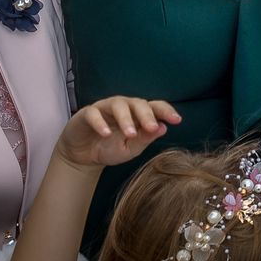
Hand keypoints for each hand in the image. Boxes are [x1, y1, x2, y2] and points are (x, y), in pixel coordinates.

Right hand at [52, 97, 180, 169]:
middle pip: (138, 103)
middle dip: (147, 115)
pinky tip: (106, 134)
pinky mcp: (87, 113)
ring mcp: (105, 108)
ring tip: (130, 133)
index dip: (166, 111)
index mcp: (138, 114)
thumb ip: (145, 139)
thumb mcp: (131, 149)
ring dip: (125, 118)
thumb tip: (163, 128)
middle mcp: (124, 107)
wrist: (83, 157)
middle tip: (152, 127)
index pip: (155, 107)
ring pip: (118, 104)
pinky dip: (100, 123)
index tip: (177, 120)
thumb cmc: (109, 149)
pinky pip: (94, 113)